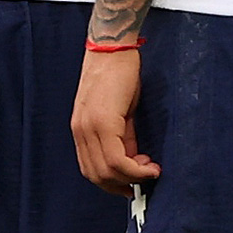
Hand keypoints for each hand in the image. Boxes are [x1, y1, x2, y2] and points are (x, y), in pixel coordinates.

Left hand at [72, 48, 160, 194]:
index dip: (113, 183)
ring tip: (151, 169)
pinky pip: (116, 158)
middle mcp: (81, 130)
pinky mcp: (103, 121)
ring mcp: (89, 126)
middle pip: (98, 176)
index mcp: (81, 129)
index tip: (134, 182)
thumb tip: (133, 160)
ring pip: (107, 171)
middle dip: (124, 184)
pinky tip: (150, 164)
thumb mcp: (119, 113)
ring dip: (133, 178)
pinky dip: (135, 169)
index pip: (91, 170)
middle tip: (146, 176)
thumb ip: (122, 137)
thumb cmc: (118, 76)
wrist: (113, 48)